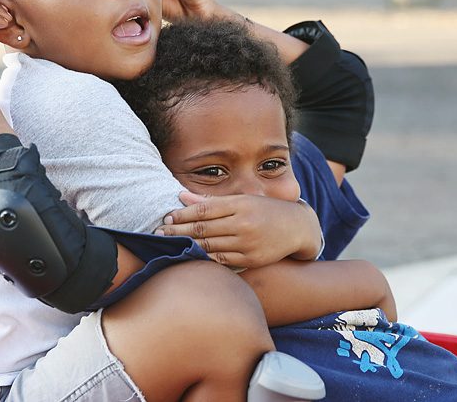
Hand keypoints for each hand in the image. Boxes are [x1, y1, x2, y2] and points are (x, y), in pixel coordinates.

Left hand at [155, 191, 321, 268]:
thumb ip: (212, 200)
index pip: (204, 209)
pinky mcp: (251, 260)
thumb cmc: (265, 210)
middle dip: (178, 231)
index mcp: (239, 204)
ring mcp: (247, 243)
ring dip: (186, 246)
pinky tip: (190, 256)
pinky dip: (204, 258)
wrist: (298, 227)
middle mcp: (243, 223)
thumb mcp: (242, 200)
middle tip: (158, 232)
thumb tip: (182, 195)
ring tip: (168, 245)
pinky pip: (222, 261)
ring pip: (210, 246)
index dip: (183, 214)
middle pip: (203, 228)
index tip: (166, 217)